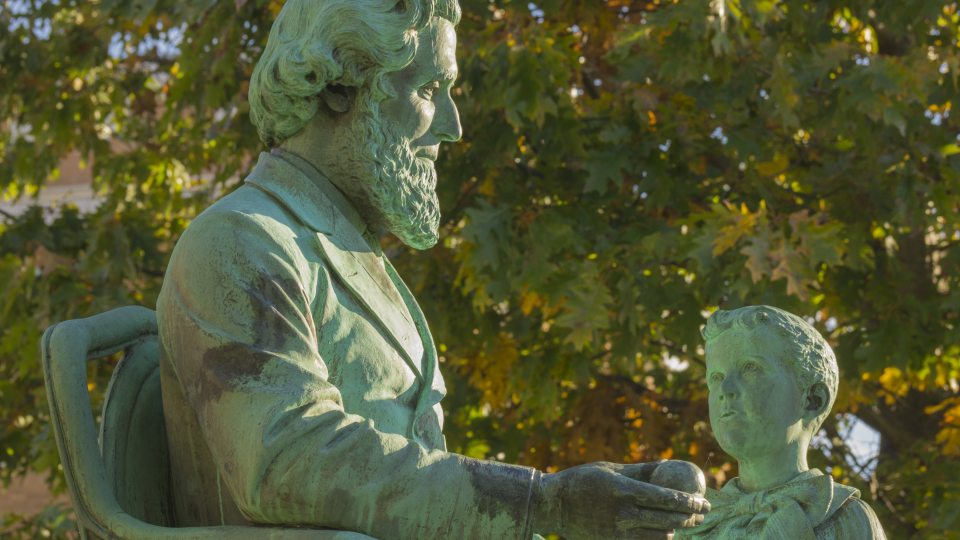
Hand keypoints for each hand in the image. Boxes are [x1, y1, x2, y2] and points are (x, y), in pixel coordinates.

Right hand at [532, 461, 709, 539]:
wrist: (553, 505)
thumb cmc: (583, 481)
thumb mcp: (610, 469)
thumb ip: (640, 471)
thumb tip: (669, 465)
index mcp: (623, 489)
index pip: (666, 497)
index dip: (691, 501)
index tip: (705, 501)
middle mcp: (623, 512)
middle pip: (668, 518)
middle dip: (692, 517)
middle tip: (702, 513)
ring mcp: (618, 531)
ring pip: (660, 535)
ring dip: (678, 529)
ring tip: (685, 522)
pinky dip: (660, 539)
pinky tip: (666, 533)